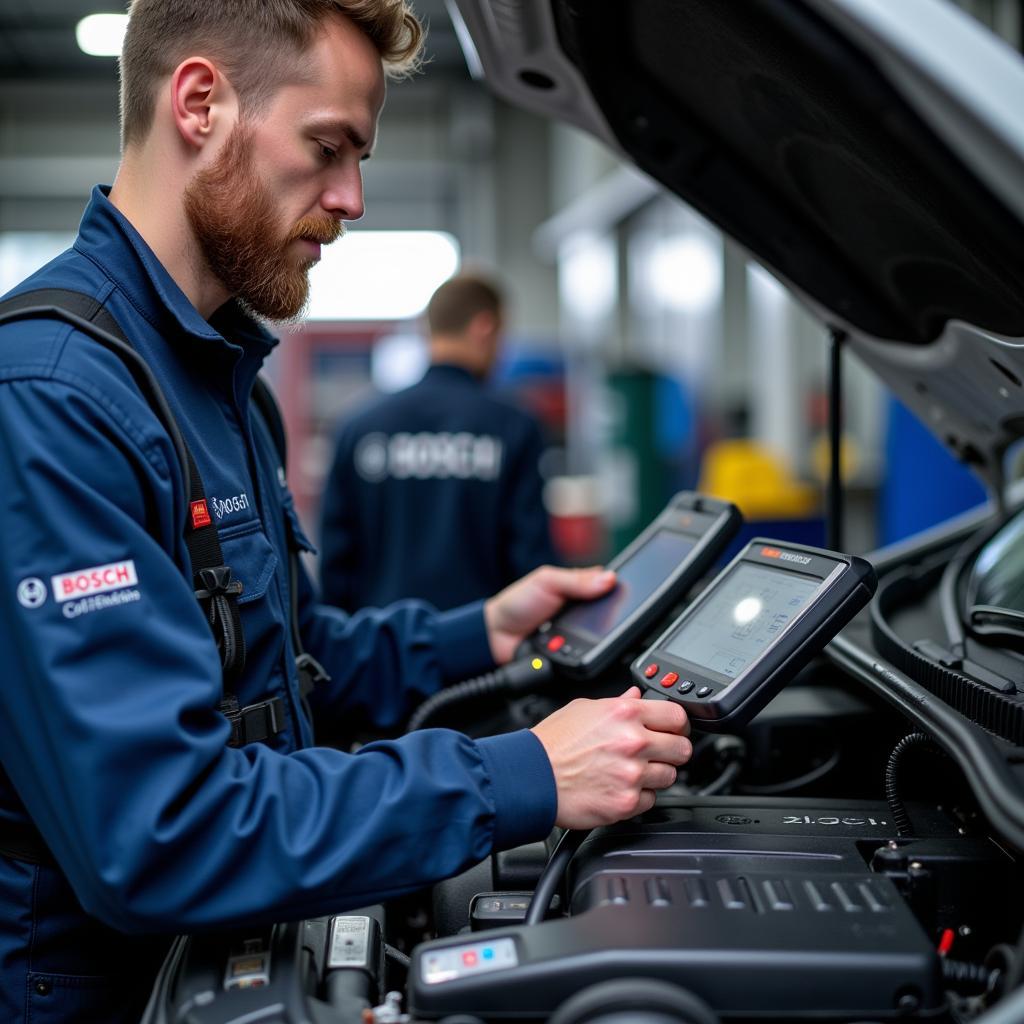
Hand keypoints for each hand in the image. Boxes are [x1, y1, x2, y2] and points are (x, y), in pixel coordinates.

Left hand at [484, 565, 615, 663]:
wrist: (495, 636)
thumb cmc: (518, 602)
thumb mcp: (546, 581)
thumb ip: (576, 579)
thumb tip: (610, 578)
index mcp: (580, 588)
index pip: (609, 587)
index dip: (620, 590)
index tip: (628, 593)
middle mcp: (584, 612)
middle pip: (610, 615)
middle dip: (609, 617)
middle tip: (597, 617)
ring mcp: (580, 634)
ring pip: (602, 638)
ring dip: (596, 637)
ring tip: (579, 633)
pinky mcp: (574, 654)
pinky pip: (588, 655)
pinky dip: (584, 653)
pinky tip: (575, 649)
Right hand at [531, 686, 691, 827]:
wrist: (532, 777)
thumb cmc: (553, 743)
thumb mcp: (584, 708)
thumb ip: (618, 703)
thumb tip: (637, 696)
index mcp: (625, 713)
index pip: (677, 716)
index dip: (678, 725)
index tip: (674, 730)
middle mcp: (633, 742)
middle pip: (682, 749)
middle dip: (671, 751)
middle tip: (656, 753)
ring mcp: (632, 774)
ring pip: (669, 776)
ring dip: (654, 775)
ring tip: (629, 771)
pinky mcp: (626, 802)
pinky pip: (650, 800)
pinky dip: (638, 796)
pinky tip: (618, 787)